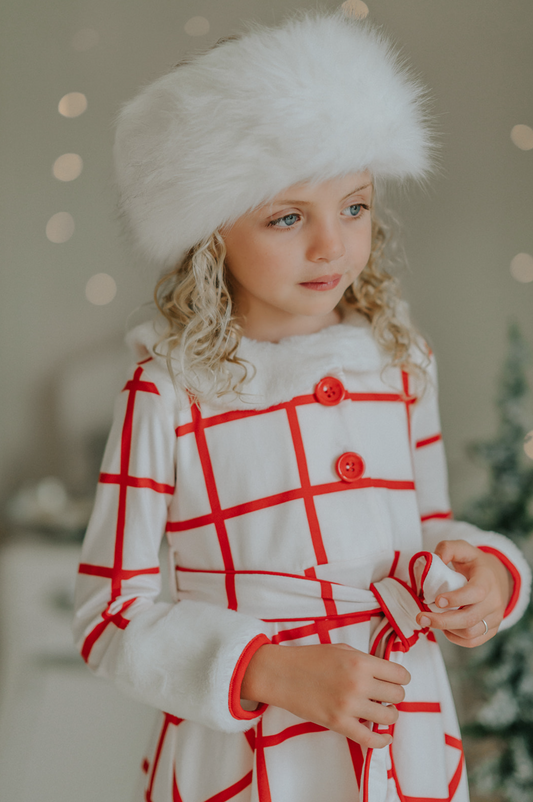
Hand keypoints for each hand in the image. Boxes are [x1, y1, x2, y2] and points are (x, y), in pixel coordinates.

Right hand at [240, 642, 410, 748]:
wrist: (281, 674)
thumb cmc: (310, 659)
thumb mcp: (341, 649)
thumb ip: (365, 660)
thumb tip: (386, 673)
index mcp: (360, 662)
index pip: (400, 674)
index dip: (401, 677)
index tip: (396, 680)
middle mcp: (358, 683)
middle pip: (397, 695)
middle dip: (395, 695)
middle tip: (386, 694)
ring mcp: (349, 705)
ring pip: (389, 716)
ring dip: (389, 714)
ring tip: (380, 710)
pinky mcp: (339, 723)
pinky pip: (370, 739)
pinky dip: (382, 740)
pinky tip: (384, 735)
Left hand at [416, 539, 512, 646]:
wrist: (496, 577)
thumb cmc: (474, 563)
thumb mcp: (462, 548)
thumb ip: (447, 549)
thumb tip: (434, 560)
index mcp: (487, 580)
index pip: (475, 593)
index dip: (457, 598)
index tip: (437, 600)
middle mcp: (494, 601)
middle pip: (469, 618)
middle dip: (442, 620)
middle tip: (420, 618)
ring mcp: (494, 618)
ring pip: (470, 633)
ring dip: (446, 629)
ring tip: (430, 620)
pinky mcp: (490, 630)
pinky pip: (472, 641)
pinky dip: (455, 638)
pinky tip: (443, 628)